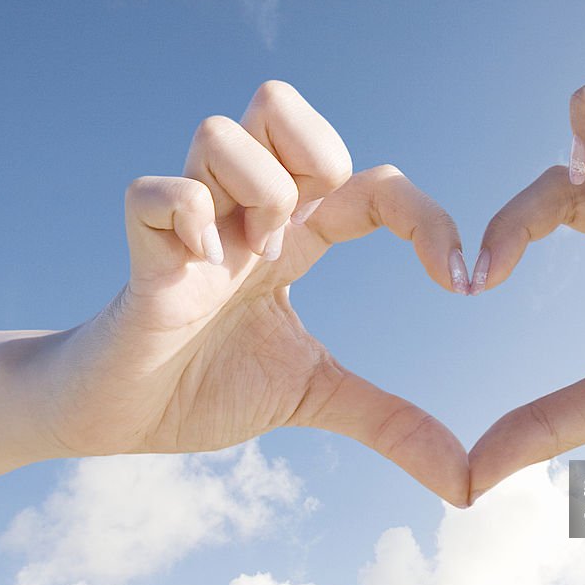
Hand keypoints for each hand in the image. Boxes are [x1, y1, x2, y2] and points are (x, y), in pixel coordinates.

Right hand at [37, 82, 469, 505]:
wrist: (120, 420)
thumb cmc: (207, 389)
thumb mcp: (317, 398)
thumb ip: (390, 424)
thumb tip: (465, 481)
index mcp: (294, 238)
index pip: (370, 181)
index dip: (426, 219)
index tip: (460, 284)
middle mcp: (244, 215)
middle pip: (278, 103)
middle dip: (319, 152)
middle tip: (317, 230)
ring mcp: (190, 227)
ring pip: (222, 130)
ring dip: (259, 192)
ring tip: (254, 260)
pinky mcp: (141, 253)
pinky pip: (159, 192)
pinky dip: (189, 220)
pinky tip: (200, 270)